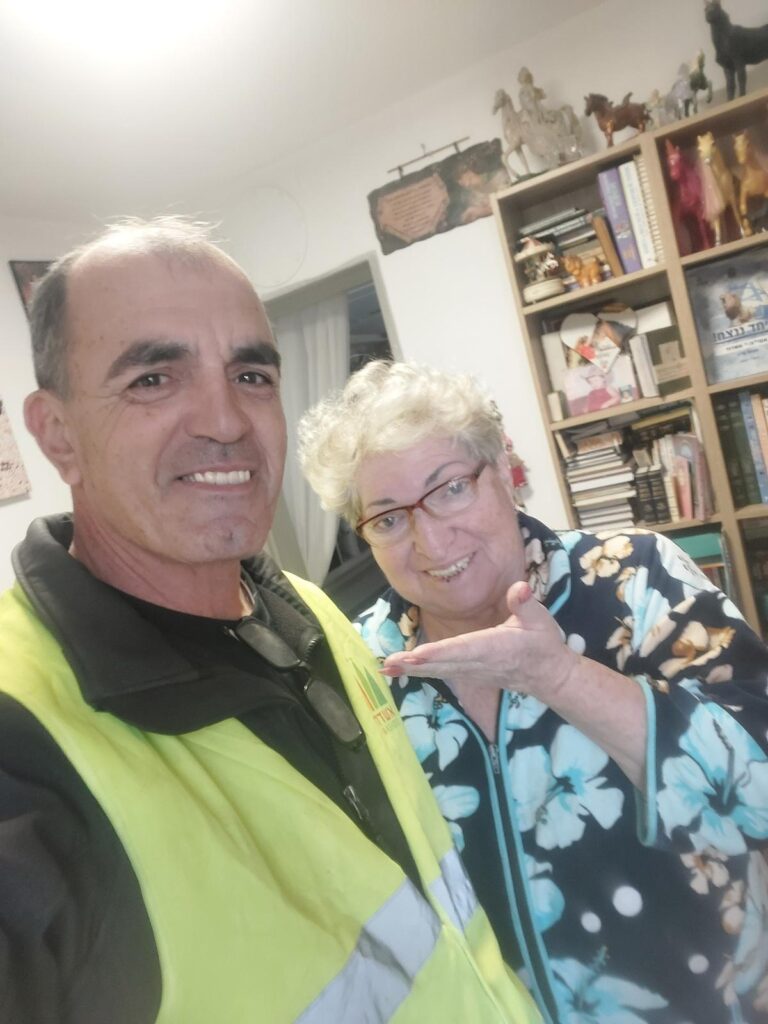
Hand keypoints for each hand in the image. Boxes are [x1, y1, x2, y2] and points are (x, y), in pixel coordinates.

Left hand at [381, 580, 578, 701]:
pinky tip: (399, 670)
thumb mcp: (540, 620)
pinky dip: (419, 672)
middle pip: (443, 664)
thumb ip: (526, 604)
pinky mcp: (468, 674)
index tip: (418, 655)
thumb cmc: (542, 643)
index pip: (464, 649)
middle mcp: (480, 663)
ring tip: (385, 668)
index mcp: (496, 647)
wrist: (548, 676)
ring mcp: (473, 672)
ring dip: (411, 670)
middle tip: (388, 663)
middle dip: (415, 664)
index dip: (441, 652)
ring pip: (438, 671)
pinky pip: (441, 673)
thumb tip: (519, 587)